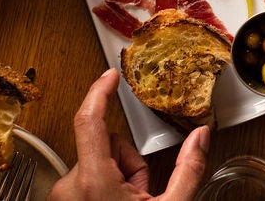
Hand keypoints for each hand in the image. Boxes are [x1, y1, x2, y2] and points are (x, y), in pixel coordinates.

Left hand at [48, 69, 208, 200]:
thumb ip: (188, 169)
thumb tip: (202, 136)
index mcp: (93, 181)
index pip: (89, 121)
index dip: (99, 92)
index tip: (108, 76)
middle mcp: (69, 187)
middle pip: (104, 147)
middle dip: (128, 165)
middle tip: (141, 195)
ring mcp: (62, 199)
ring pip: (95, 166)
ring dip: (116, 180)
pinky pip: (85, 182)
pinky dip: (102, 191)